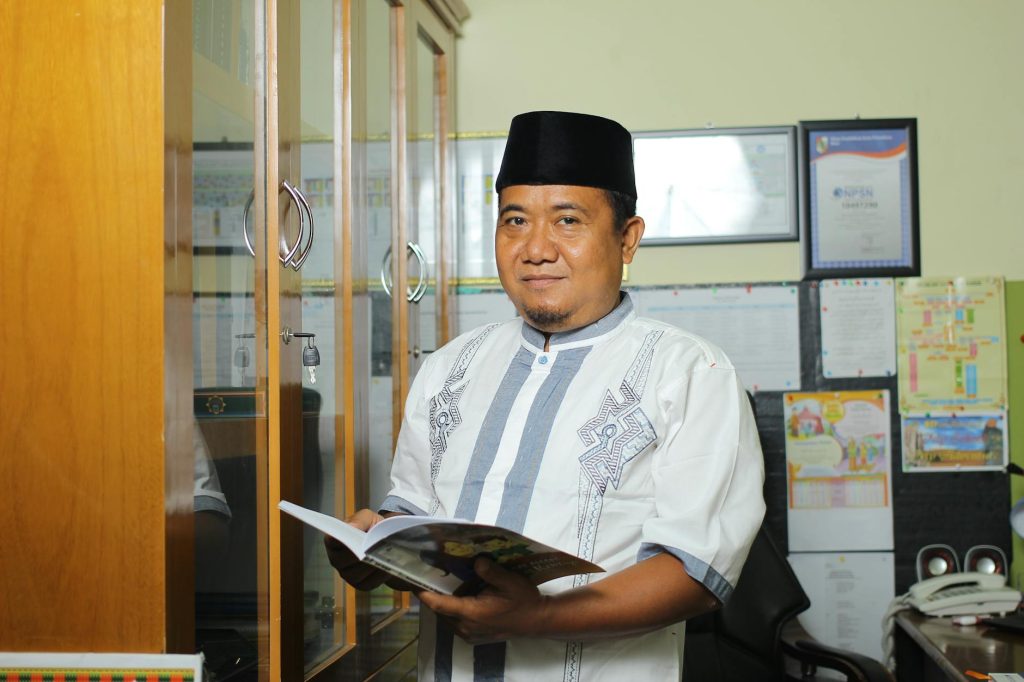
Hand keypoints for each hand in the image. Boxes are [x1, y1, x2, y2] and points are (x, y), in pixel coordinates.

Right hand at [323, 508, 393, 590]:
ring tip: (383, 557)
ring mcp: (348, 574)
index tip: (351, 537)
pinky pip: (368, 583)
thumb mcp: (367, 518)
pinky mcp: (361, 584)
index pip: (332, 540)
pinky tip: (387, 567)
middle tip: (372, 548)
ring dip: (370, 566)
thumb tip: (352, 527)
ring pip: (356, 574)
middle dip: (358, 554)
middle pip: (343, 560)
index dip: (340, 539)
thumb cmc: (372, 527)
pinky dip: (378, 576)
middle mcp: (337, 560)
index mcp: (334, 541)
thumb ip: (360, 520)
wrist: (386, 541)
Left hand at [418, 557, 547, 644]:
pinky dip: (454, 608)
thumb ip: (490, 571)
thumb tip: (476, 561)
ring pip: (447, 616)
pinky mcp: (473, 636)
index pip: (439, 604)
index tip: (410, 580)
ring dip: (445, 601)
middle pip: (440, 610)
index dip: (423, 593)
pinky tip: (463, 594)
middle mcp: (465, 627)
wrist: (537, 621)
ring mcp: (469, 634)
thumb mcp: (509, 581)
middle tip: (428, 573)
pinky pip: (455, 621)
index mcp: (471, 613)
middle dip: (434, 593)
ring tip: (446, 581)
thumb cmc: (523, 601)